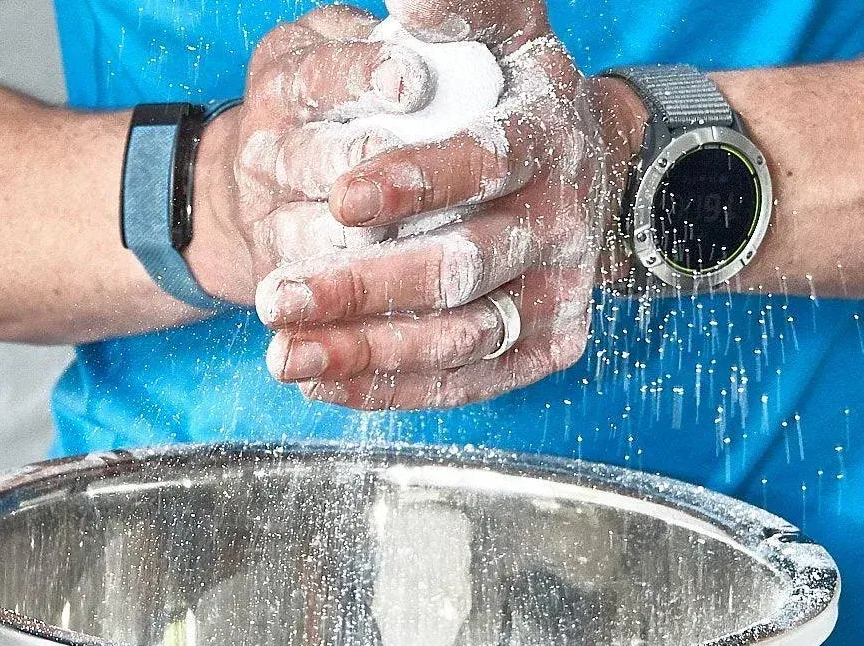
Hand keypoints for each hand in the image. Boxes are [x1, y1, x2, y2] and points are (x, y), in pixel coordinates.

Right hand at [183, 5, 439, 306]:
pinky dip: (360, 298)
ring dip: (371, 241)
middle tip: (425, 175)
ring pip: (317, 232)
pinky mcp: (278, 272)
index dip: (368, 78)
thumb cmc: (328, 105)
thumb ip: (372, 38)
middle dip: (372, 168)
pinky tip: (408, 297)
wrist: (252, 190)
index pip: (321, 75)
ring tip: (426, 241)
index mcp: (285, 80)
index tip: (415, 83)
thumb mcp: (334, 48)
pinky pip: (318, 289)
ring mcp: (267, 215)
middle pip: (318, 160)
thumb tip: (427, 12)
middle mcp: (267, 148)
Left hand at [256, 0, 648, 408]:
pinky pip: (468, 381)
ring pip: (460, 338)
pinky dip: (393, 389)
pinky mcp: (543, 346)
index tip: (340, 197)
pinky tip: (323, 382)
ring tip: (284, 355)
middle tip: (278, 296)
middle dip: (365, 286)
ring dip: (367, 353)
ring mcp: (556, 293)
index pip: (485, 162)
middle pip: (462, 268)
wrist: (585, 166)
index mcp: (548, 139)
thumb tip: (408, 2)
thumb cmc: (518, 97)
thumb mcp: (508, 30)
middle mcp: (561, 223)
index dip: (415, 183)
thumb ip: (463, 8)